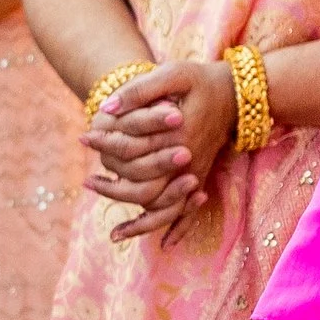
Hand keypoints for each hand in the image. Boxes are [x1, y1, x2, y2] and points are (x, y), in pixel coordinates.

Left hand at [84, 61, 234, 242]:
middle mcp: (187, 160)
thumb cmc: (202, 80)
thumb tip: (106, 110)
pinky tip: (164, 245)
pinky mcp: (200, 176)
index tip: (83, 138)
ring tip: (114, 234)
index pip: (132, 148)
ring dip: (141, 224)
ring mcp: (196, 172)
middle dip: (112, 190)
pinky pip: (190, 210)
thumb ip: (139, 90)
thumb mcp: (173, 74)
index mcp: (178, 135)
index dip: (103, 143)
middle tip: (87, 181)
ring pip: (166, 208)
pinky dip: (179, 228)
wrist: (236, 90)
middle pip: (145, 188)